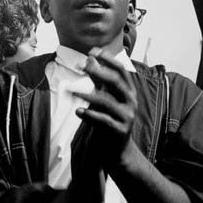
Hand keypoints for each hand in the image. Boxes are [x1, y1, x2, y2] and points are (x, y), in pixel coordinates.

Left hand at [73, 48, 137, 168]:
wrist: (117, 152)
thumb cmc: (109, 121)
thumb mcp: (105, 99)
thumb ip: (98, 81)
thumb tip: (89, 59)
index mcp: (129, 91)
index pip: (121, 70)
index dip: (108, 59)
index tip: (93, 50)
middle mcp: (131, 101)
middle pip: (116, 81)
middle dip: (98, 71)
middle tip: (82, 66)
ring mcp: (127, 116)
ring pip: (107, 101)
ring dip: (87, 94)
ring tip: (71, 91)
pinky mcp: (120, 131)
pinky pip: (104, 120)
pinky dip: (89, 114)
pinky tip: (77, 111)